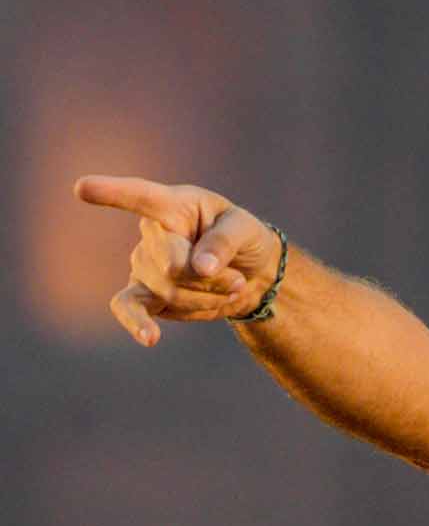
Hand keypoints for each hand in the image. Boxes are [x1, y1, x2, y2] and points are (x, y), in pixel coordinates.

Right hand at [74, 175, 281, 345]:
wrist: (249, 274)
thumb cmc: (244, 239)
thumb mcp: (248, 229)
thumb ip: (225, 242)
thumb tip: (200, 266)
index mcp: (173, 205)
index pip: (141, 197)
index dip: (112, 192)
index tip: (82, 188)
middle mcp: (151, 234)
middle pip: (170, 265)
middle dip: (209, 279)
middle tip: (237, 280)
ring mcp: (143, 265)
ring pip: (168, 292)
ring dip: (206, 297)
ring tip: (230, 288)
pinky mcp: (144, 295)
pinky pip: (135, 310)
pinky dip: (139, 324)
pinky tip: (149, 337)